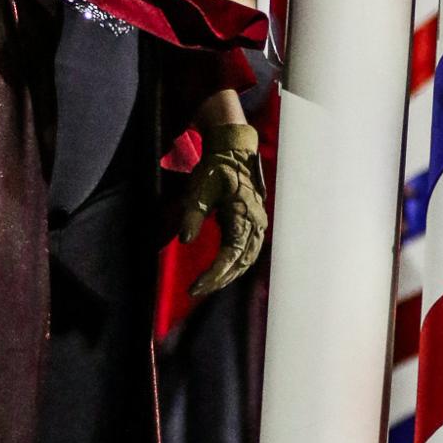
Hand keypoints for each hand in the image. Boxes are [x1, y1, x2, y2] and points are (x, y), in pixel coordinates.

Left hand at [181, 123, 267, 296]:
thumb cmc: (215, 168)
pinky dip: (235, 264)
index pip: (230, 255)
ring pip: (246, 259)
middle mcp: (256, 223)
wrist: (234, 152)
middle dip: (219, 279)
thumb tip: (184, 240)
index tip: (195, 287)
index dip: (213, 274)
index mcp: (243, 216)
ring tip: (207, 285)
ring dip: (228, 274)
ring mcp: (258, 224)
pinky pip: (248, 250)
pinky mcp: (254, 223)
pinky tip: (221, 270)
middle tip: (196, 290)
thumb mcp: (199, 189)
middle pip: (240, 262)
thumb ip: (192, 215)